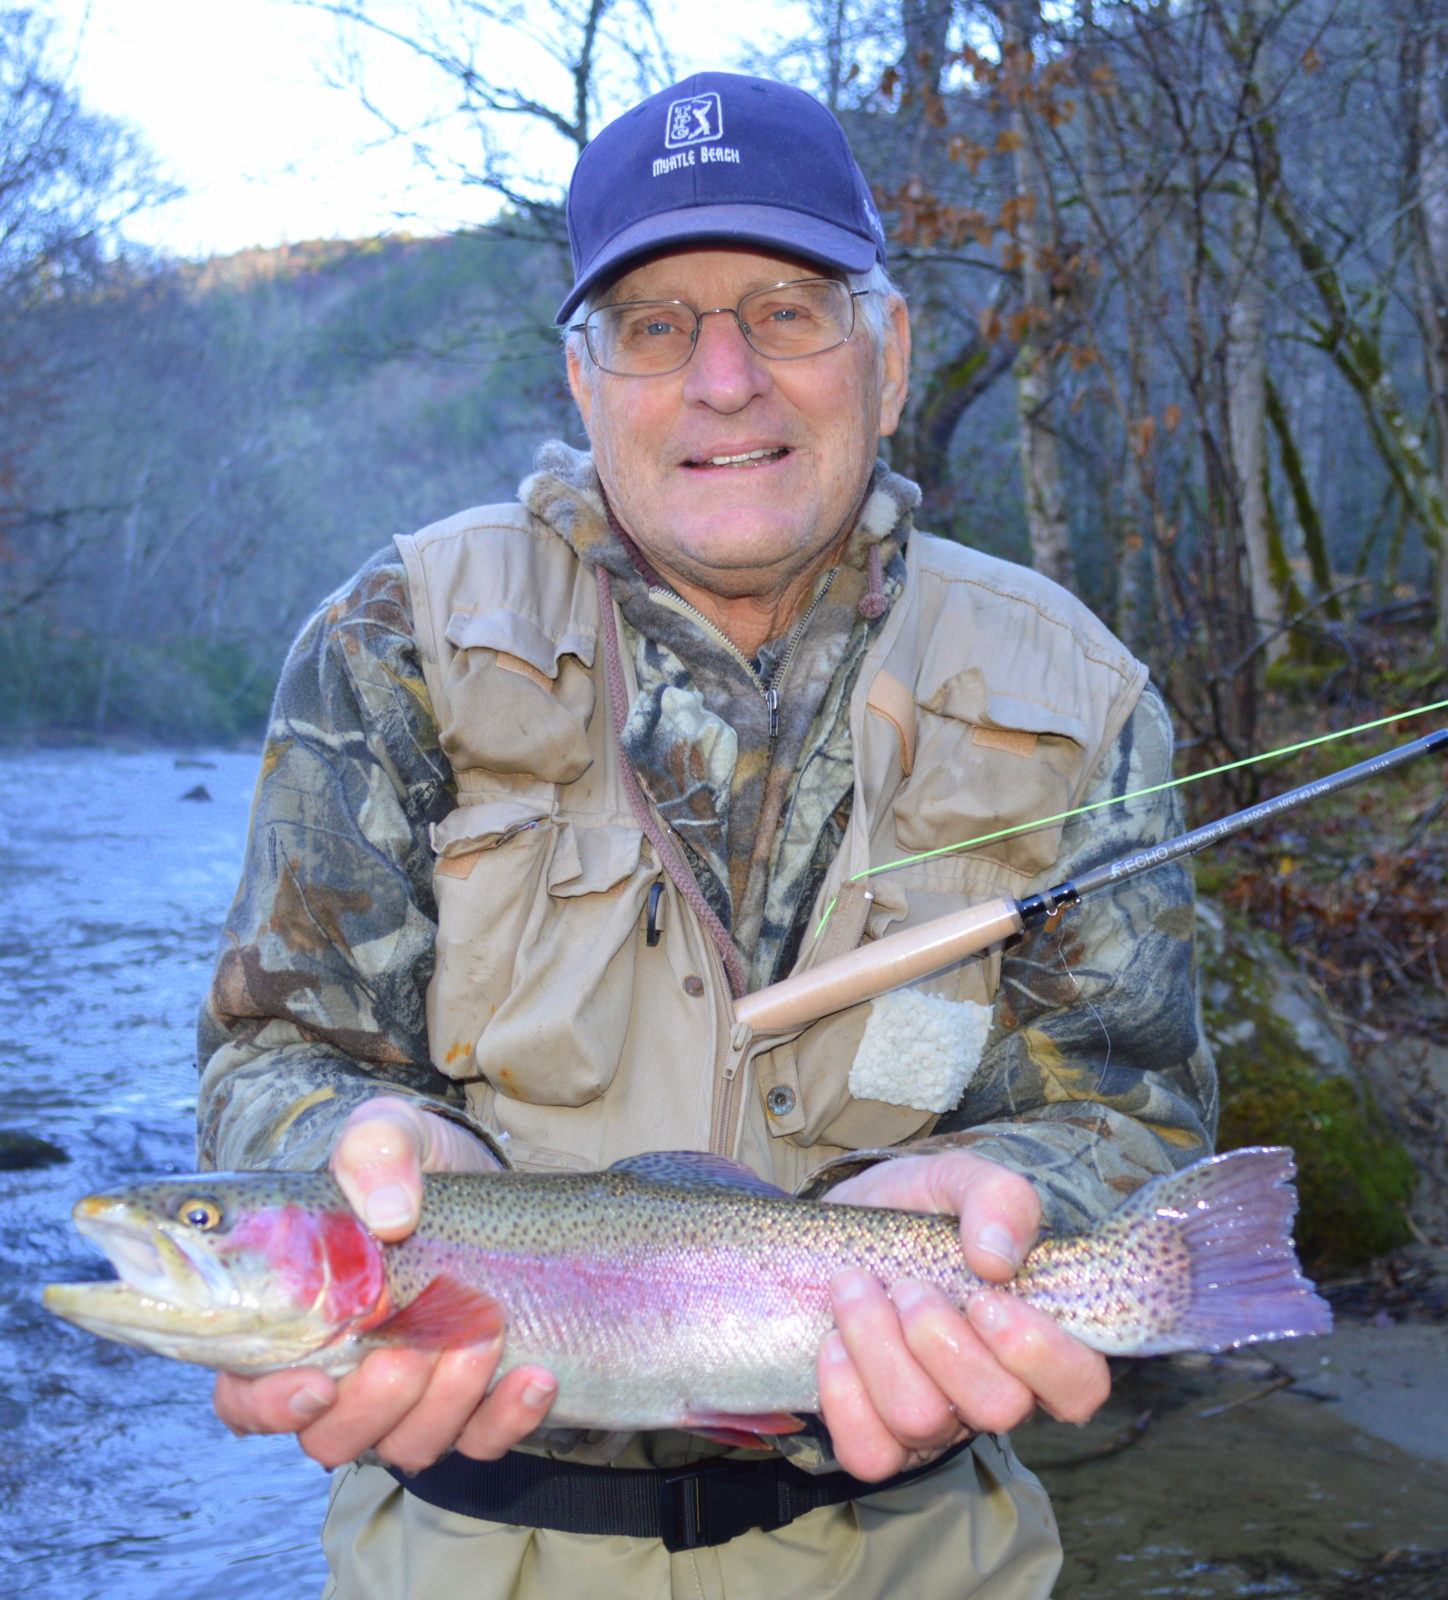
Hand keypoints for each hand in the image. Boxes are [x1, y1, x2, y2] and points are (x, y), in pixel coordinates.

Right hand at [212, 1097, 559, 1470]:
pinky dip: (507, 1418)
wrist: (481, 1181)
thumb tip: (388, 1214)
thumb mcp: (388, 1133)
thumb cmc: (410, 1166)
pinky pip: (482, 1442)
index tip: (317, 1382)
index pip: (246, 1399)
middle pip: (334, 1436)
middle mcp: (342, 1377)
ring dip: (445, 1402)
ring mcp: (408, 1400)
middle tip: (418, 1341)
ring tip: (484, 1335)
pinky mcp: (471, 1406)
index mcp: (293, 1324)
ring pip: (408, 1445)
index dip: (270, 1406)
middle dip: (378, 1399)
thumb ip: (374, 1150)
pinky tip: (536, 1378)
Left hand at [817, 1149, 1109, 1482]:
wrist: (829, 1235)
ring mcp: (936, 1424)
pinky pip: (870, 1453)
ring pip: (924, 1423)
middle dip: (941, 1339)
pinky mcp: (877, 1440)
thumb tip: (998, 1257)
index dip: (1042, 1356)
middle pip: (999, 1409)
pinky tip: (834, 1342)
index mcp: (1031, 1335)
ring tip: (854, 1289)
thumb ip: (996, 1196)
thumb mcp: (955, 1179)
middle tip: (908, 1287)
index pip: (1081, 1385)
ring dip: (879, 1345)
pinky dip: (845, 1391)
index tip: (986, 1299)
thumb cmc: (910, 1212)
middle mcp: (991, 1390)